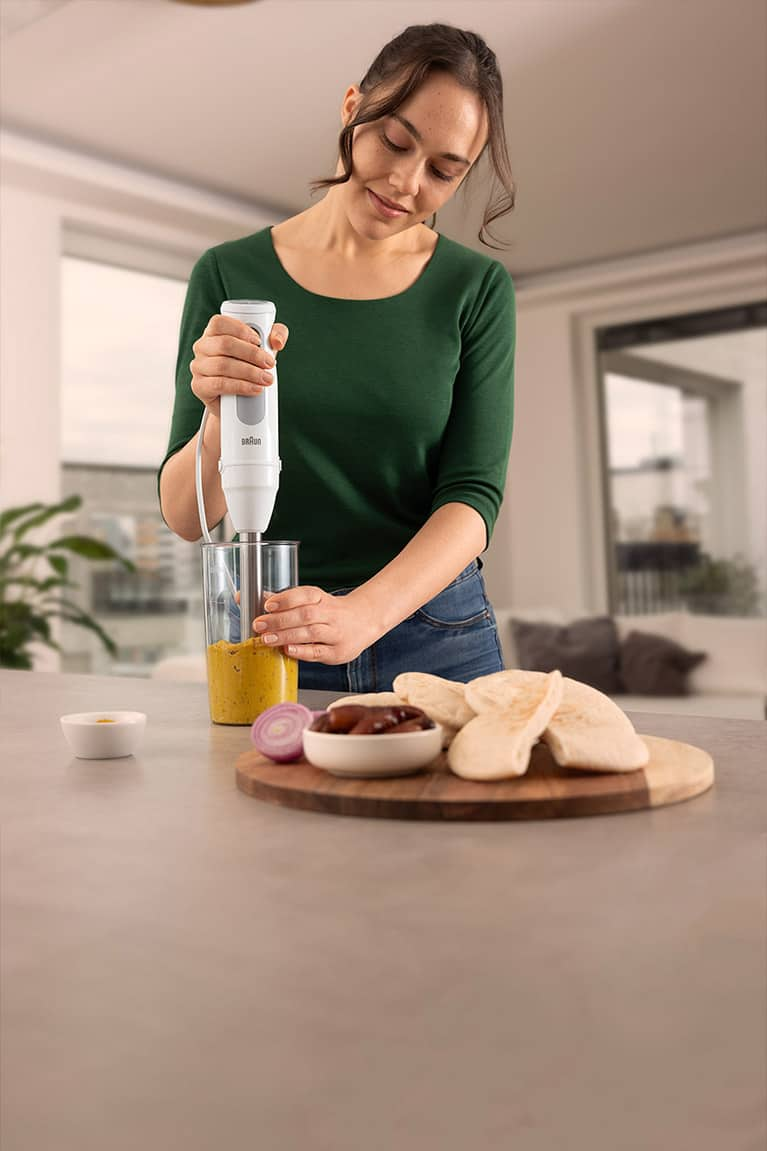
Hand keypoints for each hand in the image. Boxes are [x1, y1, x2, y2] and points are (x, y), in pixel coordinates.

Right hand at [190, 314, 288, 414]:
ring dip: (249, 372)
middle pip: (224, 344)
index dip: (241, 330)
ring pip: (222, 365)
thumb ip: (275, 334)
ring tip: (266, 379)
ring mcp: (198, 367)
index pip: (220, 323)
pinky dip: (241, 386)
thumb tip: (277, 341)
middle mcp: (202, 347)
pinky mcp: (199, 386)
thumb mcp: (265, 347)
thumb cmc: (250, 366)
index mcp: (213, 333)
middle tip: (269, 364)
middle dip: (252, 354)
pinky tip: (255, 389)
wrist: (237, 402)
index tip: (259, 341)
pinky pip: (219, 384)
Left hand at [252, 587, 378, 664]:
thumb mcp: (310, 602)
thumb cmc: (329, 612)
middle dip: (280, 620)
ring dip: (287, 636)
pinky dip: (303, 651)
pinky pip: (319, 651)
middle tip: (259, 625)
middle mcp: (331, 614)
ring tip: (266, 640)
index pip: (306, 595)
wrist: (364, 622)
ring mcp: (336, 633)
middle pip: (305, 615)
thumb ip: (282, 601)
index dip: (286, 599)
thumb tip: (247, 597)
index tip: (268, 605)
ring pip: (311, 632)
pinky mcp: (337, 652)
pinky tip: (288, 650)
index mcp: (322, 598)